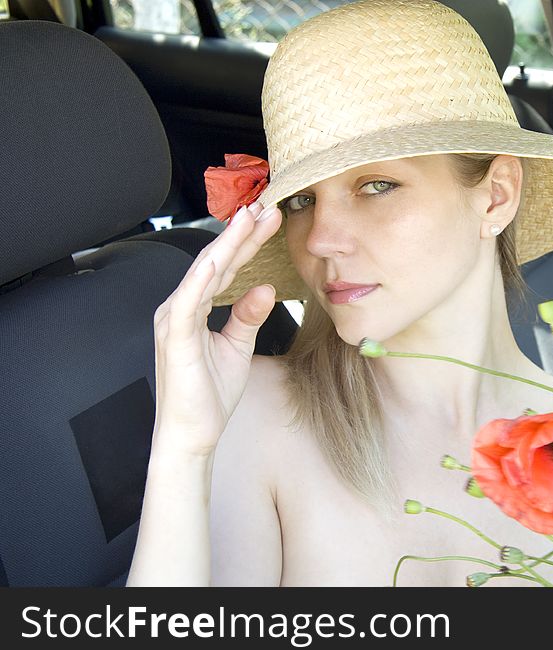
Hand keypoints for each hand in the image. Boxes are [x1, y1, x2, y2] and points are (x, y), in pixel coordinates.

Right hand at [151, 201, 283, 456]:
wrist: (191, 434)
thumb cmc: (209, 395)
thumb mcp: (238, 347)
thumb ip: (248, 316)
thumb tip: (266, 287)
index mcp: (194, 308)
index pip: (225, 267)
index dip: (247, 242)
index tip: (270, 218)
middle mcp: (180, 306)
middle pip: (216, 261)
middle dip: (241, 233)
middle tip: (266, 205)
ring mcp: (175, 319)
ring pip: (203, 272)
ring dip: (227, 243)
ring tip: (250, 217)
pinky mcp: (176, 336)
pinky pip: (190, 300)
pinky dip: (204, 276)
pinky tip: (220, 255)